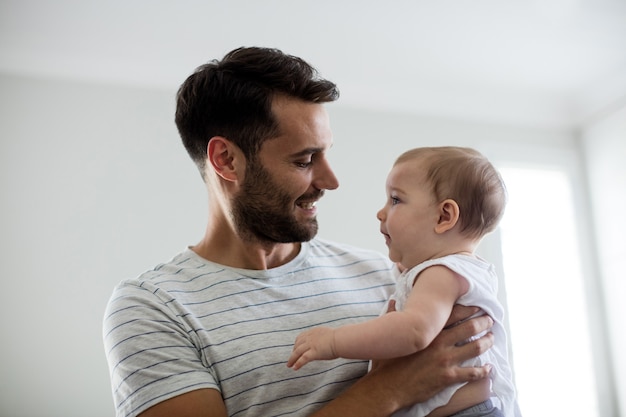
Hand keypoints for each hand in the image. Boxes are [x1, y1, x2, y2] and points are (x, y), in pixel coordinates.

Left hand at [287, 327, 336, 369]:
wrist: (341, 340)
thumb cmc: (340, 339)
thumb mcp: (329, 335)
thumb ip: (324, 338)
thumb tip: (325, 342)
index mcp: (314, 332)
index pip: (301, 337)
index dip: (297, 343)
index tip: (295, 348)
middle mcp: (310, 337)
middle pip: (297, 344)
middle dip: (293, 352)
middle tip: (291, 358)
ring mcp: (311, 345)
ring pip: (297, 352)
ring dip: (292, 359)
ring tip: (289, 365)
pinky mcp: (313, 352)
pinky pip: (303, 359)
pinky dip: (298, 363)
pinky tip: (295, 368)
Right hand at [368, 308, 493, 408]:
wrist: (387, 386)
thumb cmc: (387, 362)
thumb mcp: (391, 336)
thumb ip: (392, 316)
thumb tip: (393, 301)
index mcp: (427, 331)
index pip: (452, 314)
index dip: (467, 309)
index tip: (476, 307)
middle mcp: (439, 343)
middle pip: (469, 328)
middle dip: (482, 323)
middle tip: (489, 321)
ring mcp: (445, 360)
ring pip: (474, 348)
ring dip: (486, 342)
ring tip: (492, 339)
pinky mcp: (448, 377)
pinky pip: (472, 373)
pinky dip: (483, 370)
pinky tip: (488, 369)